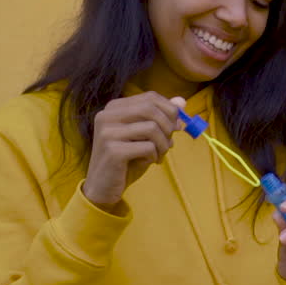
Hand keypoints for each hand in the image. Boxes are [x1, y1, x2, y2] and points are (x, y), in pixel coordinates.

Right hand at [82, 92, 185, 210]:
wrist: (103, 187)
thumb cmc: (127, 160)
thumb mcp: (145, 136)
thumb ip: (161, 117)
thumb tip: (182, 101)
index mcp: (114, 108)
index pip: (150, 97)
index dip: (170, 110)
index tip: (176, 126)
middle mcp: (107, 116)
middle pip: (151, 109)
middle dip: (168, 126)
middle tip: (169, 143)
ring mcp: (107, 132)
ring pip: (152, 128)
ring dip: (163, 144)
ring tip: (159, 155)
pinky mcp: (112, 150)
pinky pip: (147, 147)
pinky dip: (154, 155)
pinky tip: (148, 162)